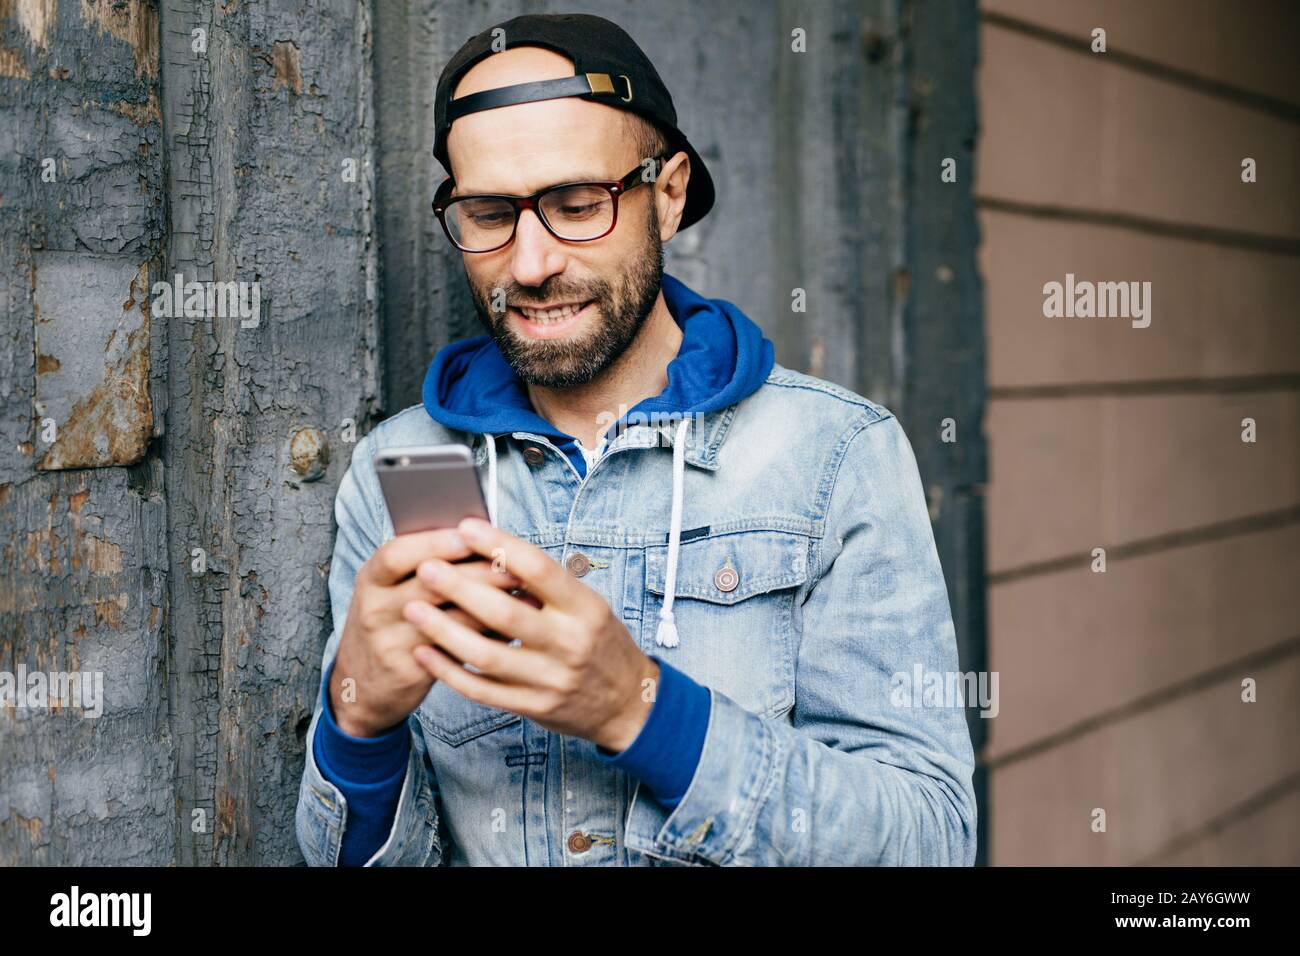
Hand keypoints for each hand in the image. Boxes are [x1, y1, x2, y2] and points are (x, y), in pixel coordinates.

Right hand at [330, 527, 525, 737]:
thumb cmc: (390, 622)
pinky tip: (514, 630)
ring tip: (525, 595)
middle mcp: (375, 608)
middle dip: (478, 572)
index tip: (471, 534)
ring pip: (448, 620)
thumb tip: (482, 538)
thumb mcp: (390, 591)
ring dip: (491, 606)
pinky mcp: (410, 672)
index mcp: (372, 578)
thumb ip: (424, 566)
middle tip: (515, 565)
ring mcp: (390, 642)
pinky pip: (455, 652)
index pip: (398, 553)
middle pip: (429, 584)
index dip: (435, 542)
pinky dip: (487, 638)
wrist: (361, 686)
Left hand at [402, 517, 659, 751]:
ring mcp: (551, 679)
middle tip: (426, 568)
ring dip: (444, 631)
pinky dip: (449, 672)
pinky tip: (424, 652)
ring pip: (487, 655)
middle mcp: (569, 642)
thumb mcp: (588, 605)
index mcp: (585, 608)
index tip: (466, 527)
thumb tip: (492, 547)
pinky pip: (482, 690)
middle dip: (460, 588)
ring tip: (413, 608)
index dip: (500, 546)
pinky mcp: (534, 707)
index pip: (539, 569)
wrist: (628, 702)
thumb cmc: (599, 642)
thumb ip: (546, 584)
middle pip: (506, 613)